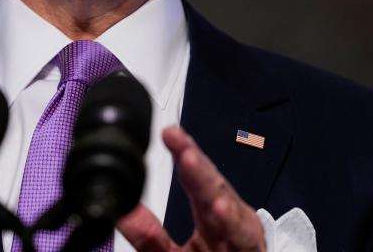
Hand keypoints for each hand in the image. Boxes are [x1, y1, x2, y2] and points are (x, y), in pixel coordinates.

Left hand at [118, 126, 265, 251]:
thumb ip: (150, 236)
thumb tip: (121, 213)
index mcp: (207, 216)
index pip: (192, 178)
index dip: (181, 152)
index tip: (167, 132)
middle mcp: (226, 219)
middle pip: (209, 183)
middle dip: (192, 157)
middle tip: (174, 135)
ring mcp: (238, 233)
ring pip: (225, 202)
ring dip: (207, 181)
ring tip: (190, 159)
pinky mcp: (250, 248)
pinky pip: (242, 235)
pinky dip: (231, 221)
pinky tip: (219, 207)